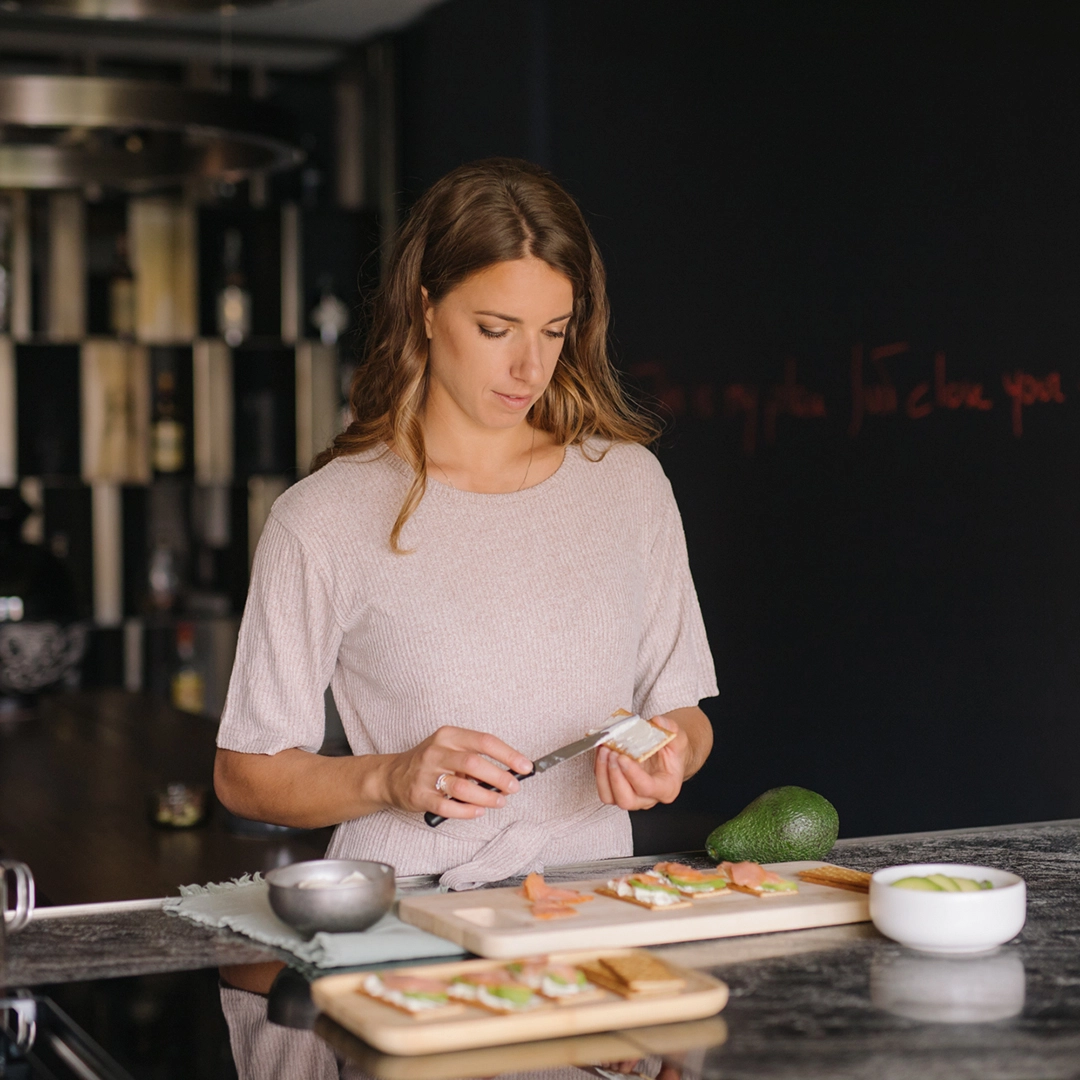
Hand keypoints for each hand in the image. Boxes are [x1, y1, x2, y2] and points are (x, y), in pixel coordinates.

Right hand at [380, 726, 532, 819]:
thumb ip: (476, 757)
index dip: (508, 754)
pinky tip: (479, 811)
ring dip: (485, 796)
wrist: (392, 775)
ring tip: (500, 801)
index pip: (484, 741)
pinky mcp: (419, 796)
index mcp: (448, 735)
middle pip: (473, 763)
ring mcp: (426, 774)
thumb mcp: (450, 748)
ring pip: (461, 787)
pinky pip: (447, 807)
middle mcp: (436, 752)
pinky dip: (467, 811)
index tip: (525, 766)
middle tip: (514, 787)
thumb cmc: (430, 762)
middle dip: (499, 777)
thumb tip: (510, 771)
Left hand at [594, 714, 689, 810]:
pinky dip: (598, 768)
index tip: (623, 757)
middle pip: (625, 800)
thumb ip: (670, 729)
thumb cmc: (672, 752)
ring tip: (605, 750)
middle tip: (612, 753)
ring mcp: (631, 795)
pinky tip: (601, 750)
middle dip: (615, 776)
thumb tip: (657, 722)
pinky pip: (603, 785)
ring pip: (609, 796)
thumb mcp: (678, 738)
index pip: (647, 789)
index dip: (633, 775)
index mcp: (666, 788)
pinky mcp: (616, 789)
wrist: (666, 757)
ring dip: (603, 773)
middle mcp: (647, 798)